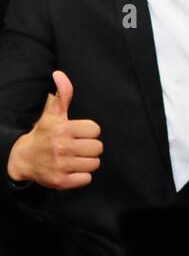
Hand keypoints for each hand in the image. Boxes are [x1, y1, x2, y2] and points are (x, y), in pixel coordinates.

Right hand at [6, 71, 102, 188]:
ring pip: (94, 163)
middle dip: (90, 147)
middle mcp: (62, 147)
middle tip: (79, 146)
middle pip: (97, 148)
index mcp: (63, 129)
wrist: (23, 158)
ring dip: (87, 161)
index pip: (95, 130)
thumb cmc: (43, 133)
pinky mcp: (60, 182)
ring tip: (76, 158)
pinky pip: (86, 179)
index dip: (89, 131)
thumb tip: (59, 73)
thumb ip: (63, 93)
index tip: (79, 133)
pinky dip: (82, 176)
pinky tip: (72, 169)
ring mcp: (61, 166)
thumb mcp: (52, 113)